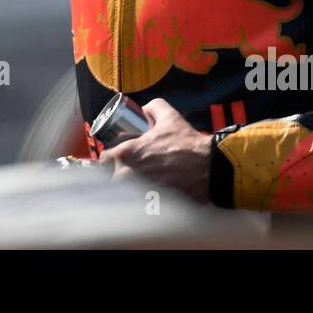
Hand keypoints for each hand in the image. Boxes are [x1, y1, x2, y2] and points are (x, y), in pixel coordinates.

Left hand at [97, 98, 213, 203]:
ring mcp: (139, 192)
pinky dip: (141, 202)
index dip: (108, 160)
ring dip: (127, 190)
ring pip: (123, 194)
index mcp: (127, 154)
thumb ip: (153, 107)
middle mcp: (128, 174)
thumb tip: (144, 109)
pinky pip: (138, 205)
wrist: (209, 167)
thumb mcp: (170, 116)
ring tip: (138, 185)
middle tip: (127, 173)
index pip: (103, 160)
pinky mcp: (151, 206)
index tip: (116, 160)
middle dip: (116, 176)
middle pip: (110, 179)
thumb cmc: (187, 143)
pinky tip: (150, 196)